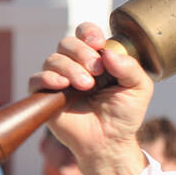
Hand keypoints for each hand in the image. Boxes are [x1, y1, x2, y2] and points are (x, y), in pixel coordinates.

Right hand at [29, 22, 151, 174]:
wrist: (110, 141)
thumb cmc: (124, 115)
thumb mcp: (139, 89)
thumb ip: (131, 68)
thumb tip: (108, 52)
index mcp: (97, 58)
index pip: (85, 33)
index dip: (88, 33)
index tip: (98, 44)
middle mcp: (75, 65)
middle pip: (68, 42)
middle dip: (82, 53)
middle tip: (96, 72)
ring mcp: (59, 79)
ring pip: (54, 59)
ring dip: (70, 68)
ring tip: (86, 86)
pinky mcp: (47, 95)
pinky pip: (37, 78)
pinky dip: (48, 78)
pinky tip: (62, 85)